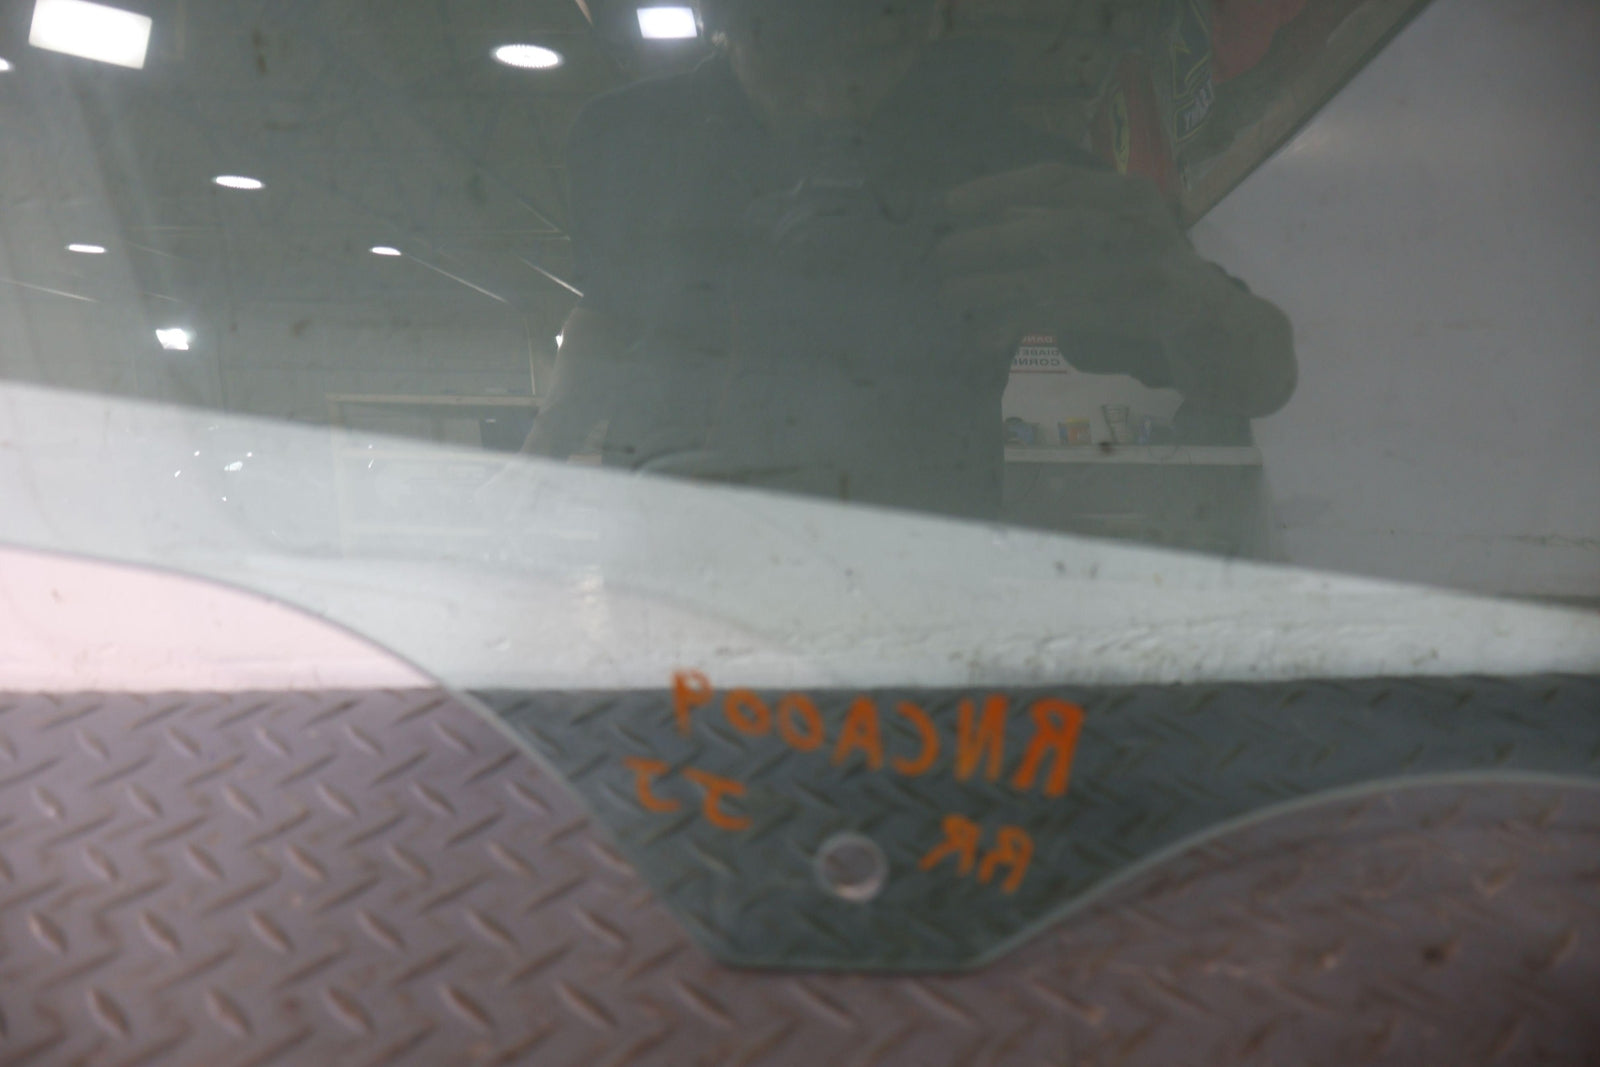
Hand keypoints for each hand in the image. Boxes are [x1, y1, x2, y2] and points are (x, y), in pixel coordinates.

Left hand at [936, 162, 1295, 413]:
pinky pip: (1077, 316)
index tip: (947, 204)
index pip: (1055, 180)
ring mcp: (1155, 264)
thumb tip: (980, 230)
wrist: (1225, 335)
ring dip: (997, 287)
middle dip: (990, 242)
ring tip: (951, 296)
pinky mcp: (1160, 309)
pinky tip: (987, 336)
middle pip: (1053, 226)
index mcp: (1127, 193)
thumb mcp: (1109, 244)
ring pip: (1061, 275)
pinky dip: (1027, 324)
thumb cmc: (1152, 284)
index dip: (997, 190)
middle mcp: (1142, 220)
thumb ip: (1056, 233)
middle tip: (939, 258)